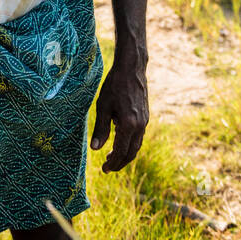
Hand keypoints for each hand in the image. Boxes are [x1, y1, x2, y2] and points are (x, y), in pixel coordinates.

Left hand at [90, 55, 148, 172]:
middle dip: (120, 162)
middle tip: (107, 168)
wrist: (131, 69)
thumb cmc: (114, 86)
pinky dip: (130, 144)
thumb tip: (95, 149)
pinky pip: (138, 136)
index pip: (121, 152)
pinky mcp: (145, 116)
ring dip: (125, 154)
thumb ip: (101, 129)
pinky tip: (120, 141)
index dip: (113, 163)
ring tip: (112, 157)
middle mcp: (140, 126)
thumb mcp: (103, 107)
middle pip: (131, 152)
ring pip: (136, 145)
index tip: (104, 169)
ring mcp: (145, 121)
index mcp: (129, 125)